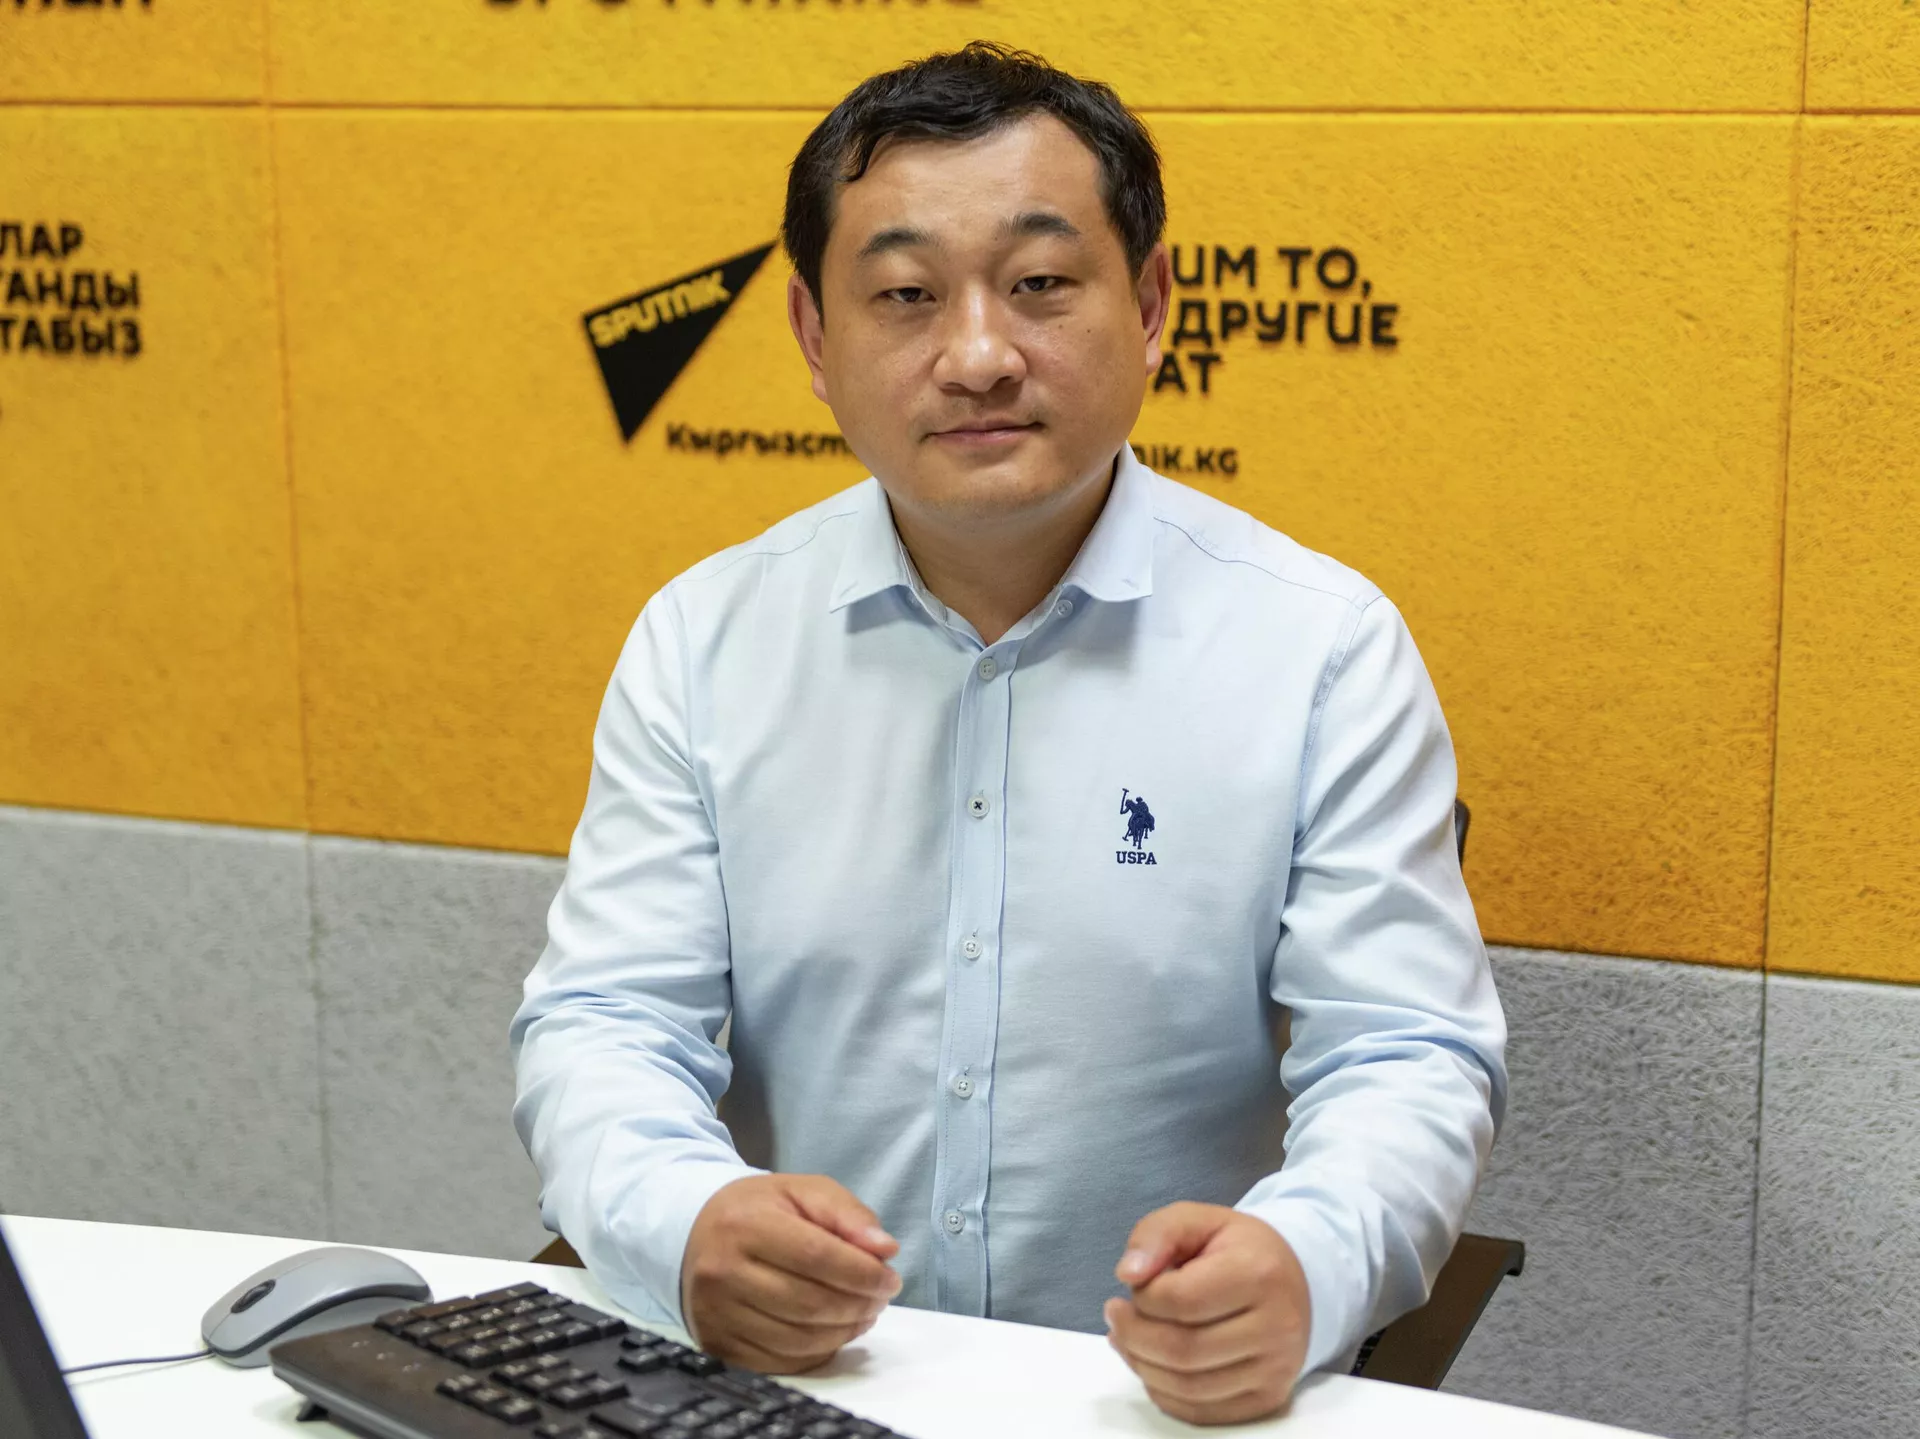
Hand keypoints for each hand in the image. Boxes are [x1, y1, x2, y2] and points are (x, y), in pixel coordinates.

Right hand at [679, 1173, 901, 1372]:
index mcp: (745, 1225)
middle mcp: (723, 1273)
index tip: (890, 1278)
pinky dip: (817, 1354)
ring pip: (797, 1341)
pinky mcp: (718, 1347)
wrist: (693, 1236)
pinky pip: (780, 1364)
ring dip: (843, 1332)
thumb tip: (884, 1249)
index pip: (816, 1256)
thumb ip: (847, 1214)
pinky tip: (833, 1333)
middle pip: (809, 1303)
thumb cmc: (757, 1211)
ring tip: (862, 1313)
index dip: (862, 1273)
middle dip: (858, 1305)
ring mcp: (717, 1316)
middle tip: (881, 1298)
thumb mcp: (802, 1192)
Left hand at [1103, 1202, 1310, 1425]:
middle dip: (1134, 1336)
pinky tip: (1152, 1365)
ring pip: (1189, 1388)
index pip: (1182, 1300)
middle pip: (1183, 1351)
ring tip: (1126, 1339)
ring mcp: (1276, 1368)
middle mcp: (1277, 1326)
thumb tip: (1128, 1274)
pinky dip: (1164, 1393)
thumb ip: (1157, 1234)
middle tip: (1116, 1316)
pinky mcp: (1269, 1398)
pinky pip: (1202, 1412)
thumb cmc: (1238, 1250)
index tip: (1135, 1284)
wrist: (1297, 1282)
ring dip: (1143, 1366)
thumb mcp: (1198, 1220)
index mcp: (1259, 1273)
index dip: (1144, 1297)